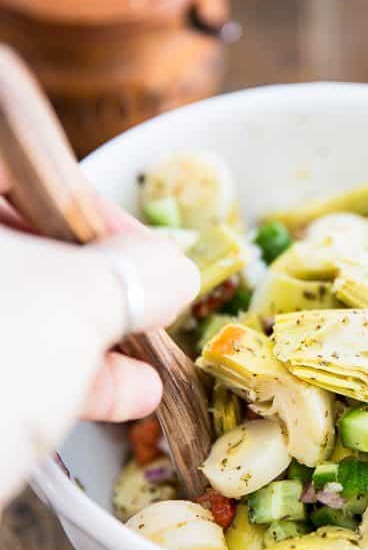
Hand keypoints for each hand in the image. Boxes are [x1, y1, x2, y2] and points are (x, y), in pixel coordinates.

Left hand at [0, 168, 199, 509]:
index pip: (15, 150)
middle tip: (139, 307)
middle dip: (89, 276)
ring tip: (143, 367)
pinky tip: (114, 400)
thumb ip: (129, 274)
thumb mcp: (68, 305)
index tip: (138, 246)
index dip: (83, 194)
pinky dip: (44, 370)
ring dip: (77, 331)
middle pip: (7, 229)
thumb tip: (169, 269)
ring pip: (1, 298)